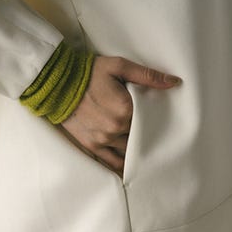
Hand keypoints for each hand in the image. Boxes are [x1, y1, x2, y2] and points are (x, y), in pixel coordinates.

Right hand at [57, 54, 181, 176]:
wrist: (57, 83)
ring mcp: (103, 139)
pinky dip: (122, 163)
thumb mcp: (119, 67)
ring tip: (144, 145)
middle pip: (141, 136)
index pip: (151, 119)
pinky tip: (131, 164)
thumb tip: (174, 83)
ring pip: (129, 151)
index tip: (159, 115)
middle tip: (153, 130)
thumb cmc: (90, 72)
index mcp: (125, 108)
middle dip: (147, 133)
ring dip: (136, 148)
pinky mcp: (92, 145)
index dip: (156, 117)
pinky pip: (112, 161)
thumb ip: (148, 76)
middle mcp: (115, 128)